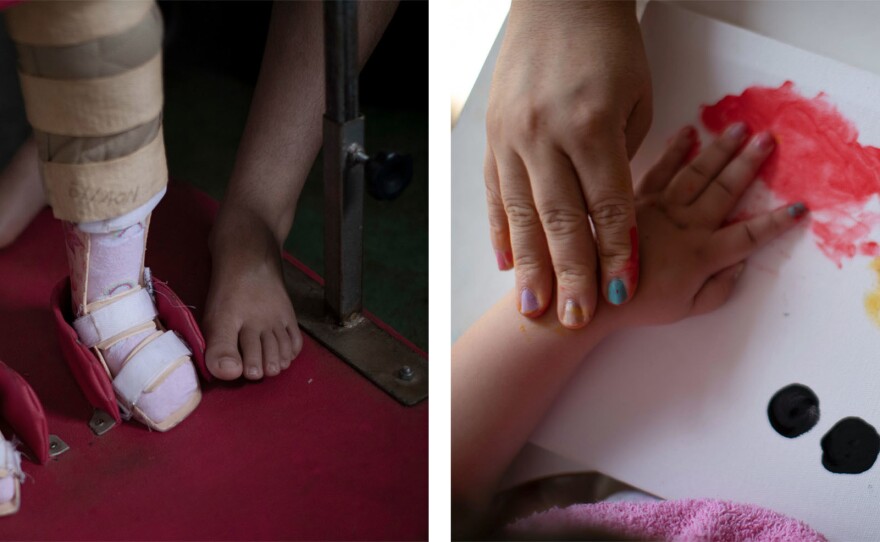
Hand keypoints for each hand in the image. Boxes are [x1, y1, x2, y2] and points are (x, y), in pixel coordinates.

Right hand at [485, 1, 651, 328]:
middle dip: (571, 275)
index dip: (617, 253)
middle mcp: (544, 136)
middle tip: (575, 318)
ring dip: (529, 265)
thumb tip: (611, 209)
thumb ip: (622, 160)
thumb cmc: (607, 45)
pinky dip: (500, 231)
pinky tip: (506, 262)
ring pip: (521, 214)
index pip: (607, 206)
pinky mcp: (491, 136)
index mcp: (590, 125)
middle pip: (560, 221)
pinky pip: (495, 192)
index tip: (622, 291)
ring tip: (533, 305)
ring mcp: (511, 137)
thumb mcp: (635, 100)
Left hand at [607, 123, 806, 328]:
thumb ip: (719, 290)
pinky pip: (659, 169)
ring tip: (740, 128)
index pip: (749, 235)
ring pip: (697, 172)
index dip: (776, 223)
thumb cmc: (638, 306)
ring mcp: (659, 208)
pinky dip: (674, 150)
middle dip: (750, 164)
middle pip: (725, 190)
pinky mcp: (634, 199)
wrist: (592, 293)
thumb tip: (741, 264)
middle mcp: (685, 225)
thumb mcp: (686, 310)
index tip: (800, 207)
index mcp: (702, 255)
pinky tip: (689, 132)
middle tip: (770, 139)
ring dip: (720, 149)